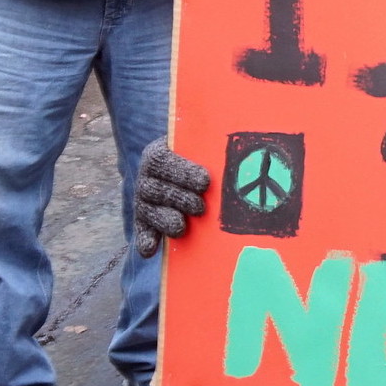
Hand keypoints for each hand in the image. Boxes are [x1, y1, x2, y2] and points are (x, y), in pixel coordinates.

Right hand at [134, 139, 209, 257]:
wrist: (186, 167)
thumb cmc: (203, 155)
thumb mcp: (204, 145)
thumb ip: (212, 145)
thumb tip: (243, 135)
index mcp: (159, 153)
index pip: (163, 160)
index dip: (182, 172)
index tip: (205, 182)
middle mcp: (147, 176)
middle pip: (154, 188)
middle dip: (178, 199)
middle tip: (200, 208)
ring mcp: (143, 199)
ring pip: (147, 210)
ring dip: (164, 220)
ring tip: (181, 227)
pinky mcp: (144, 219)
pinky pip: (142, 229)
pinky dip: (145, 240)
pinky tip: (149, 250)